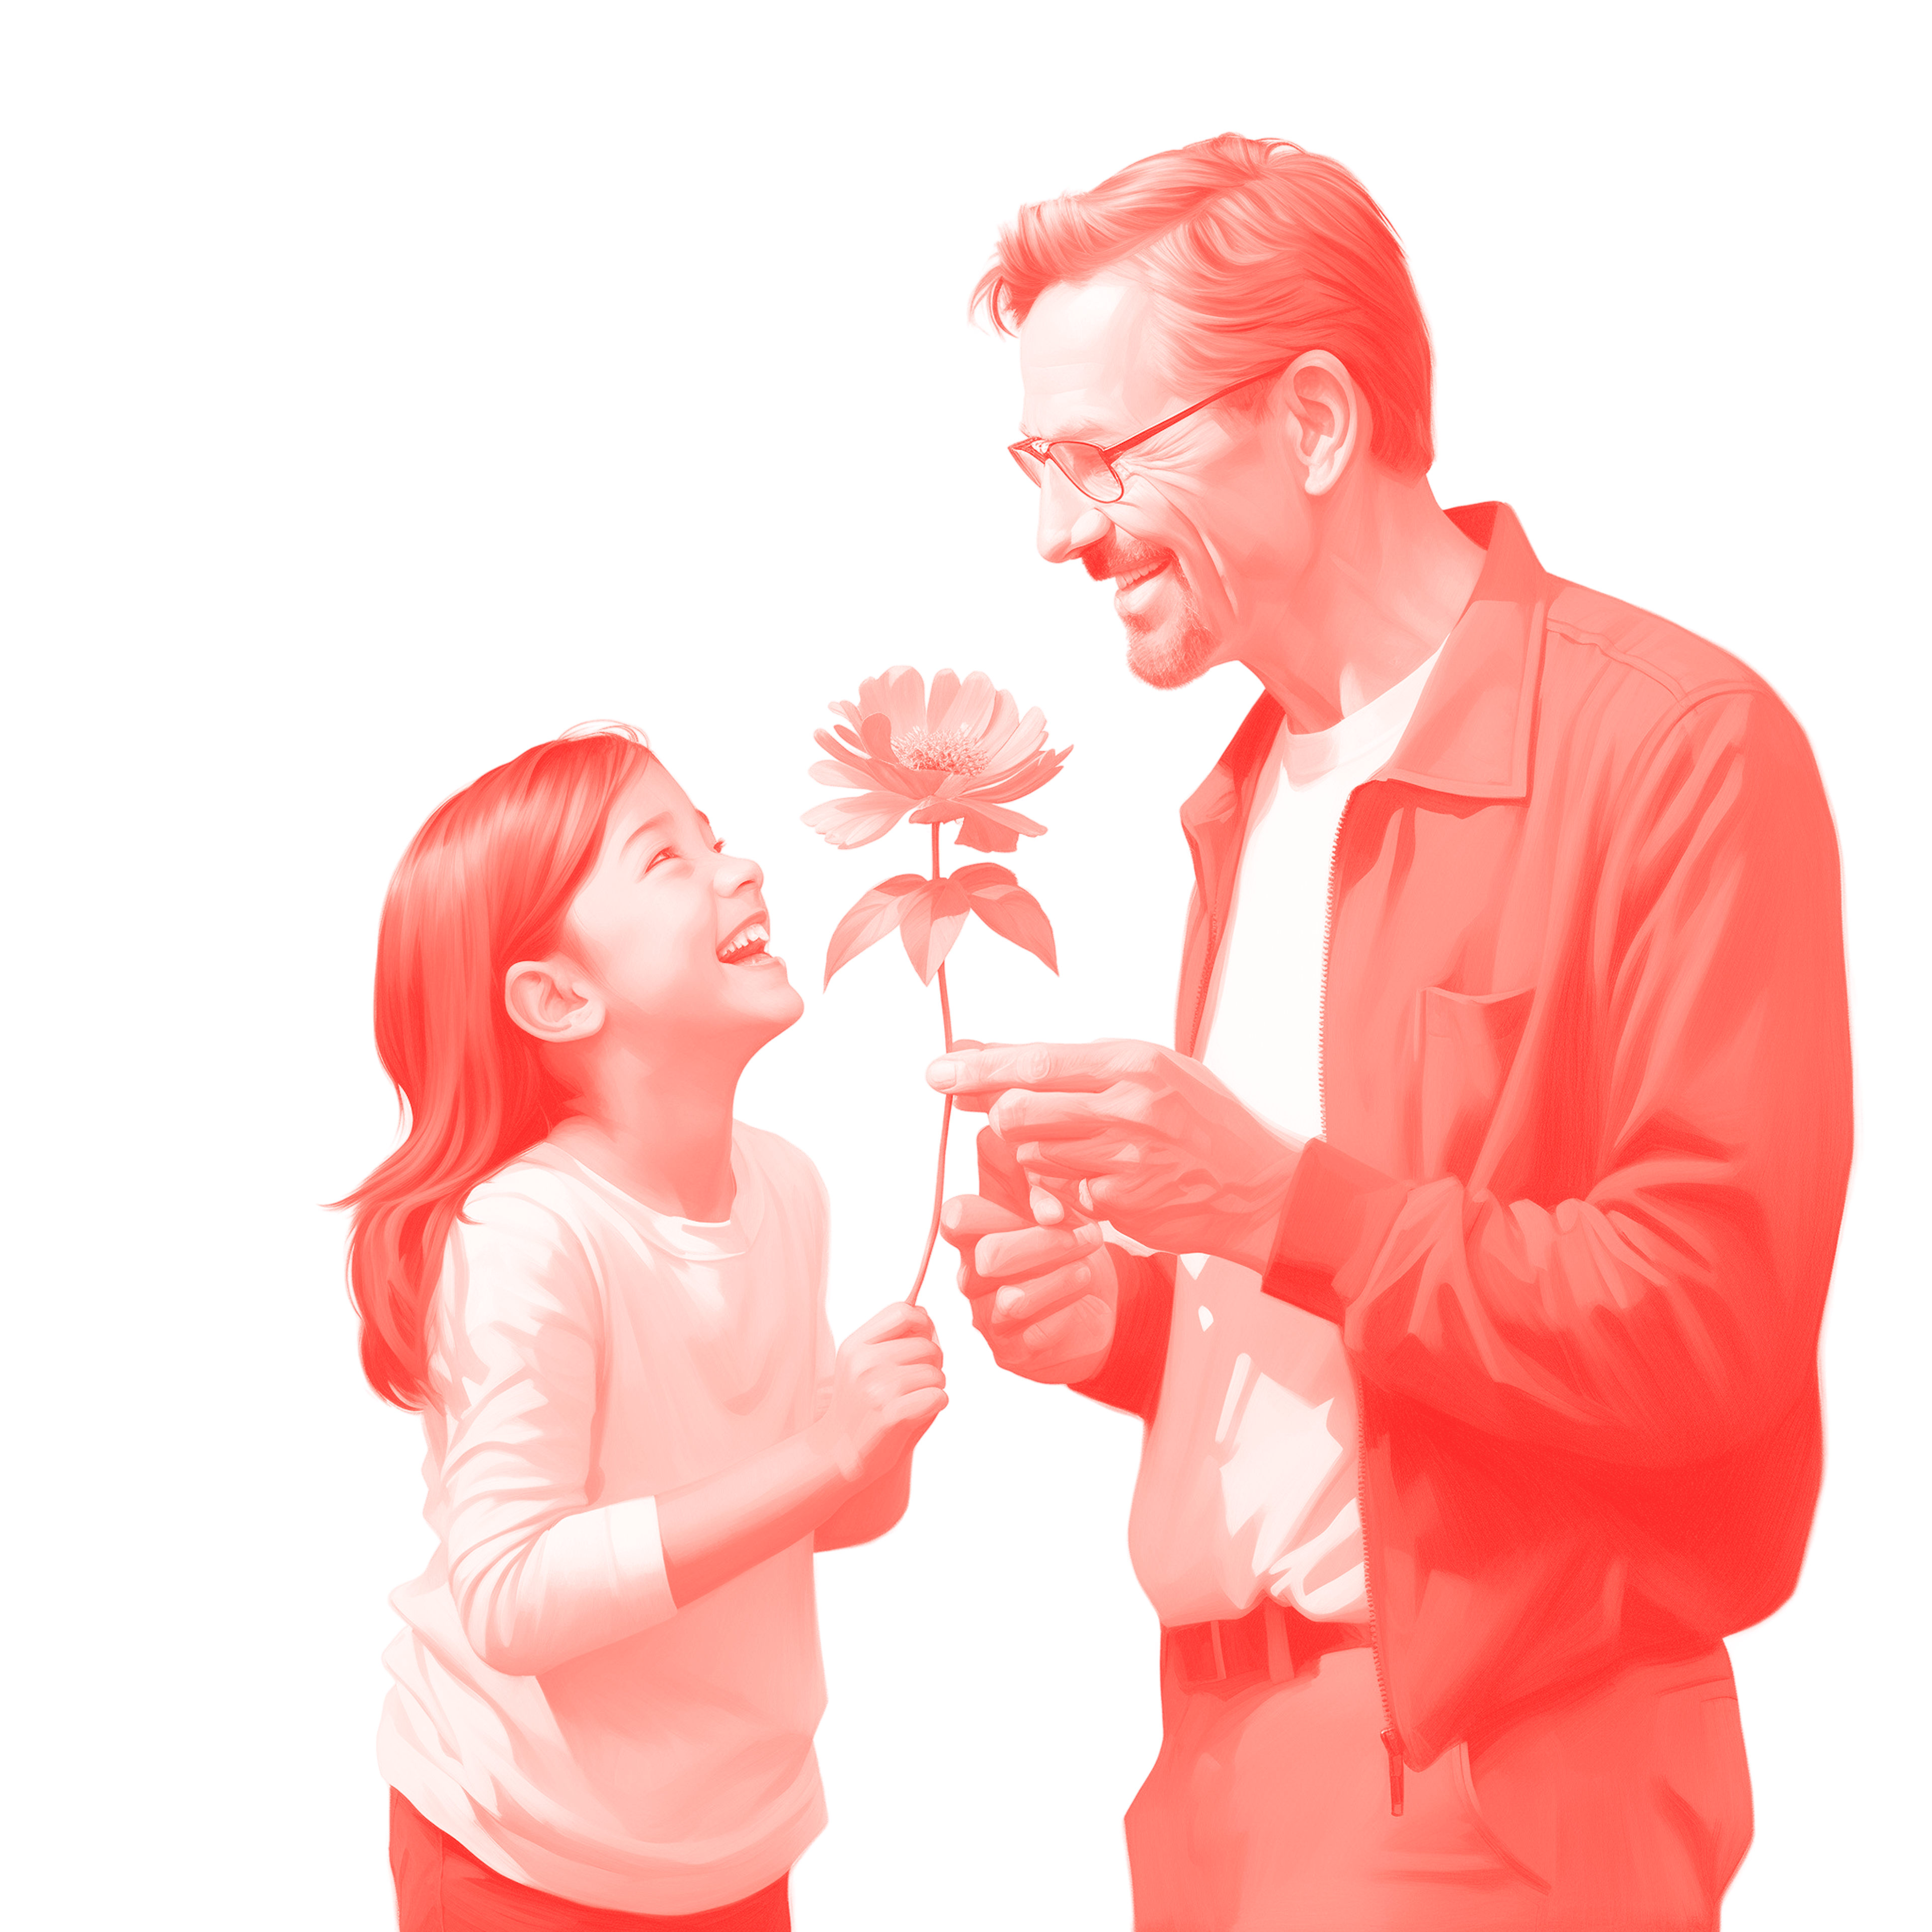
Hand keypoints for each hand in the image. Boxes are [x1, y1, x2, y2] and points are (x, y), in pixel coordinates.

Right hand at [811, 1300, 947, 1486]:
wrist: (840, 1451)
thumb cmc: (861, 1404)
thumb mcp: (863, 1364)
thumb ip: (894, 1339)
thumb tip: (927, 1317)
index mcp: (856, 1345)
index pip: (902, 1311)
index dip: (922, 1321)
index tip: (923, 1337)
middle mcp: (865, 1363)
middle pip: (927, 1345)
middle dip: (933, 1363)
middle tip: (918, 1381)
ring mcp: (878, 1389)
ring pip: (936, 1374)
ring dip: (935, 1386)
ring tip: (915, 1398)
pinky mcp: (893, 1415)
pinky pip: (938, 1397)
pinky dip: (936, 1404)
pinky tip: (917, 1412)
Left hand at [927, 1037, 1302, 1267]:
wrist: (1258, 1185)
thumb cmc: (1200, 1120)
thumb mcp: (1152, 1070)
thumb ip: (1083, 1064)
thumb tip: (1002, 1060)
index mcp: (1131, 1064)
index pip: (1036, 1060)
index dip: (978, 1069)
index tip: (937, 1074)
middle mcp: (1125, 1108)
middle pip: (1019, 1111)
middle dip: (1000, 1116)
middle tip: (1007, 1117)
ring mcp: (1122, 1161)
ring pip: (1034, 1156)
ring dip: (1038, 1155)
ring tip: (1078, 1149)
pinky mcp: (1120, 1206)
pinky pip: (1063, 1195)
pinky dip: (1068, 1191)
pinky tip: (1104, 1180)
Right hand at [941, 1190, 1119, 1385]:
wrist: (1088, 1307)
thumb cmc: (1064, 1253)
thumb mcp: (1059, 1218)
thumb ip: (1046, 1204)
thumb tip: (1050, 1212)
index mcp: (973, 1239)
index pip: (957, 1218)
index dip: (998, 1210)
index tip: (1053, 1212)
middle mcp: (971, 1279)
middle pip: (990, 1256)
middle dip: (1044, 1243)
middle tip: (1090, 1237)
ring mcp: (988, 1319)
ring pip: (1013, 1298)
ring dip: (1058, 1280)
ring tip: (1086, 1271)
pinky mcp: (1012, 1352)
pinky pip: (1037, 1333)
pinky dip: (1064, 1311)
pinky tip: (1081, 1297)